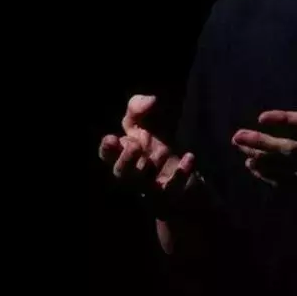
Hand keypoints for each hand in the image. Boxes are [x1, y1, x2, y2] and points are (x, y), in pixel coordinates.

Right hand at [98, 94, 198, 212]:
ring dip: (151, 167)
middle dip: (125, 161)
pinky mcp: (171, 195)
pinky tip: (189, 157)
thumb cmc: (157, 144)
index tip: (111, 138)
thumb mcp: (145, 122)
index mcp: (124, 154)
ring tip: (163, 150)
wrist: (184, 171)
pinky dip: (180, 174)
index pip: (107, 155)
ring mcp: (151, 187)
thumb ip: (140, 108)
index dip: (106, 149)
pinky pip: (173, 189)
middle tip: (134, 146)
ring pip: (144, 185)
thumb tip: (151, 100)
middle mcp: (133, 174)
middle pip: (121, 174)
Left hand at [232, 80, 296, 193]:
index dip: (284, 120)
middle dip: (261, 143)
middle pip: (288, 148)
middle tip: (236, 136)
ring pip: (284, 166)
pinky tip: (253, 167)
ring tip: (239, 149)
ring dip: (260, 158)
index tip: (262, 116)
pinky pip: (287, 183)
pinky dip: (268, 176)